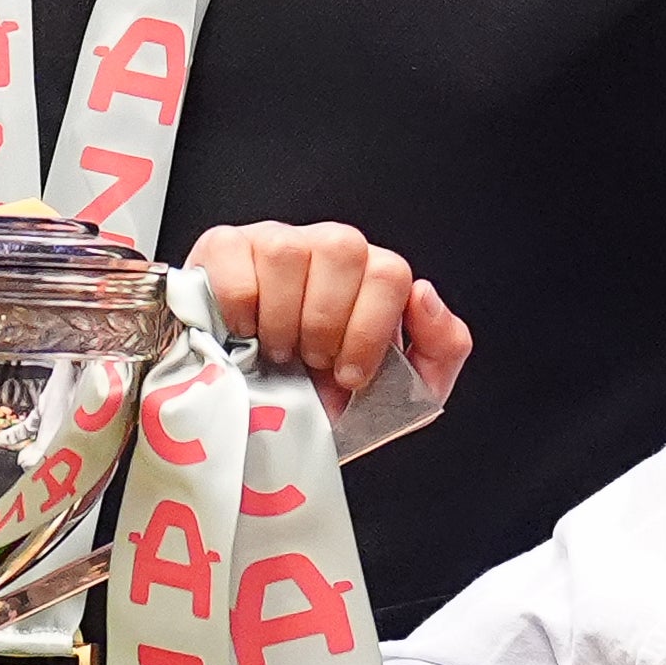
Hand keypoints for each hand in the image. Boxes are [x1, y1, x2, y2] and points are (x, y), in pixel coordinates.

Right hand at [187, 218, 471, 415]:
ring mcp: (275, 241)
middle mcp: (326, 249)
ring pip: (289, 250)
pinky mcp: (224, 247)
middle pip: (343, 248)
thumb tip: (424, 294)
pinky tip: (242, 333)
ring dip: (281, 319)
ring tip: (277, 353)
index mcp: (372, 276)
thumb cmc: (327, 401)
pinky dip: (239, 306)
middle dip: (324, 324)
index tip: (349, 375)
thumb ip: (441, 347)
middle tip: (310, 362)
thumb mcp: (400, 392)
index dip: (368, 330)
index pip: (390, 272)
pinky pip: (236, 259)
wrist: (257, 423)